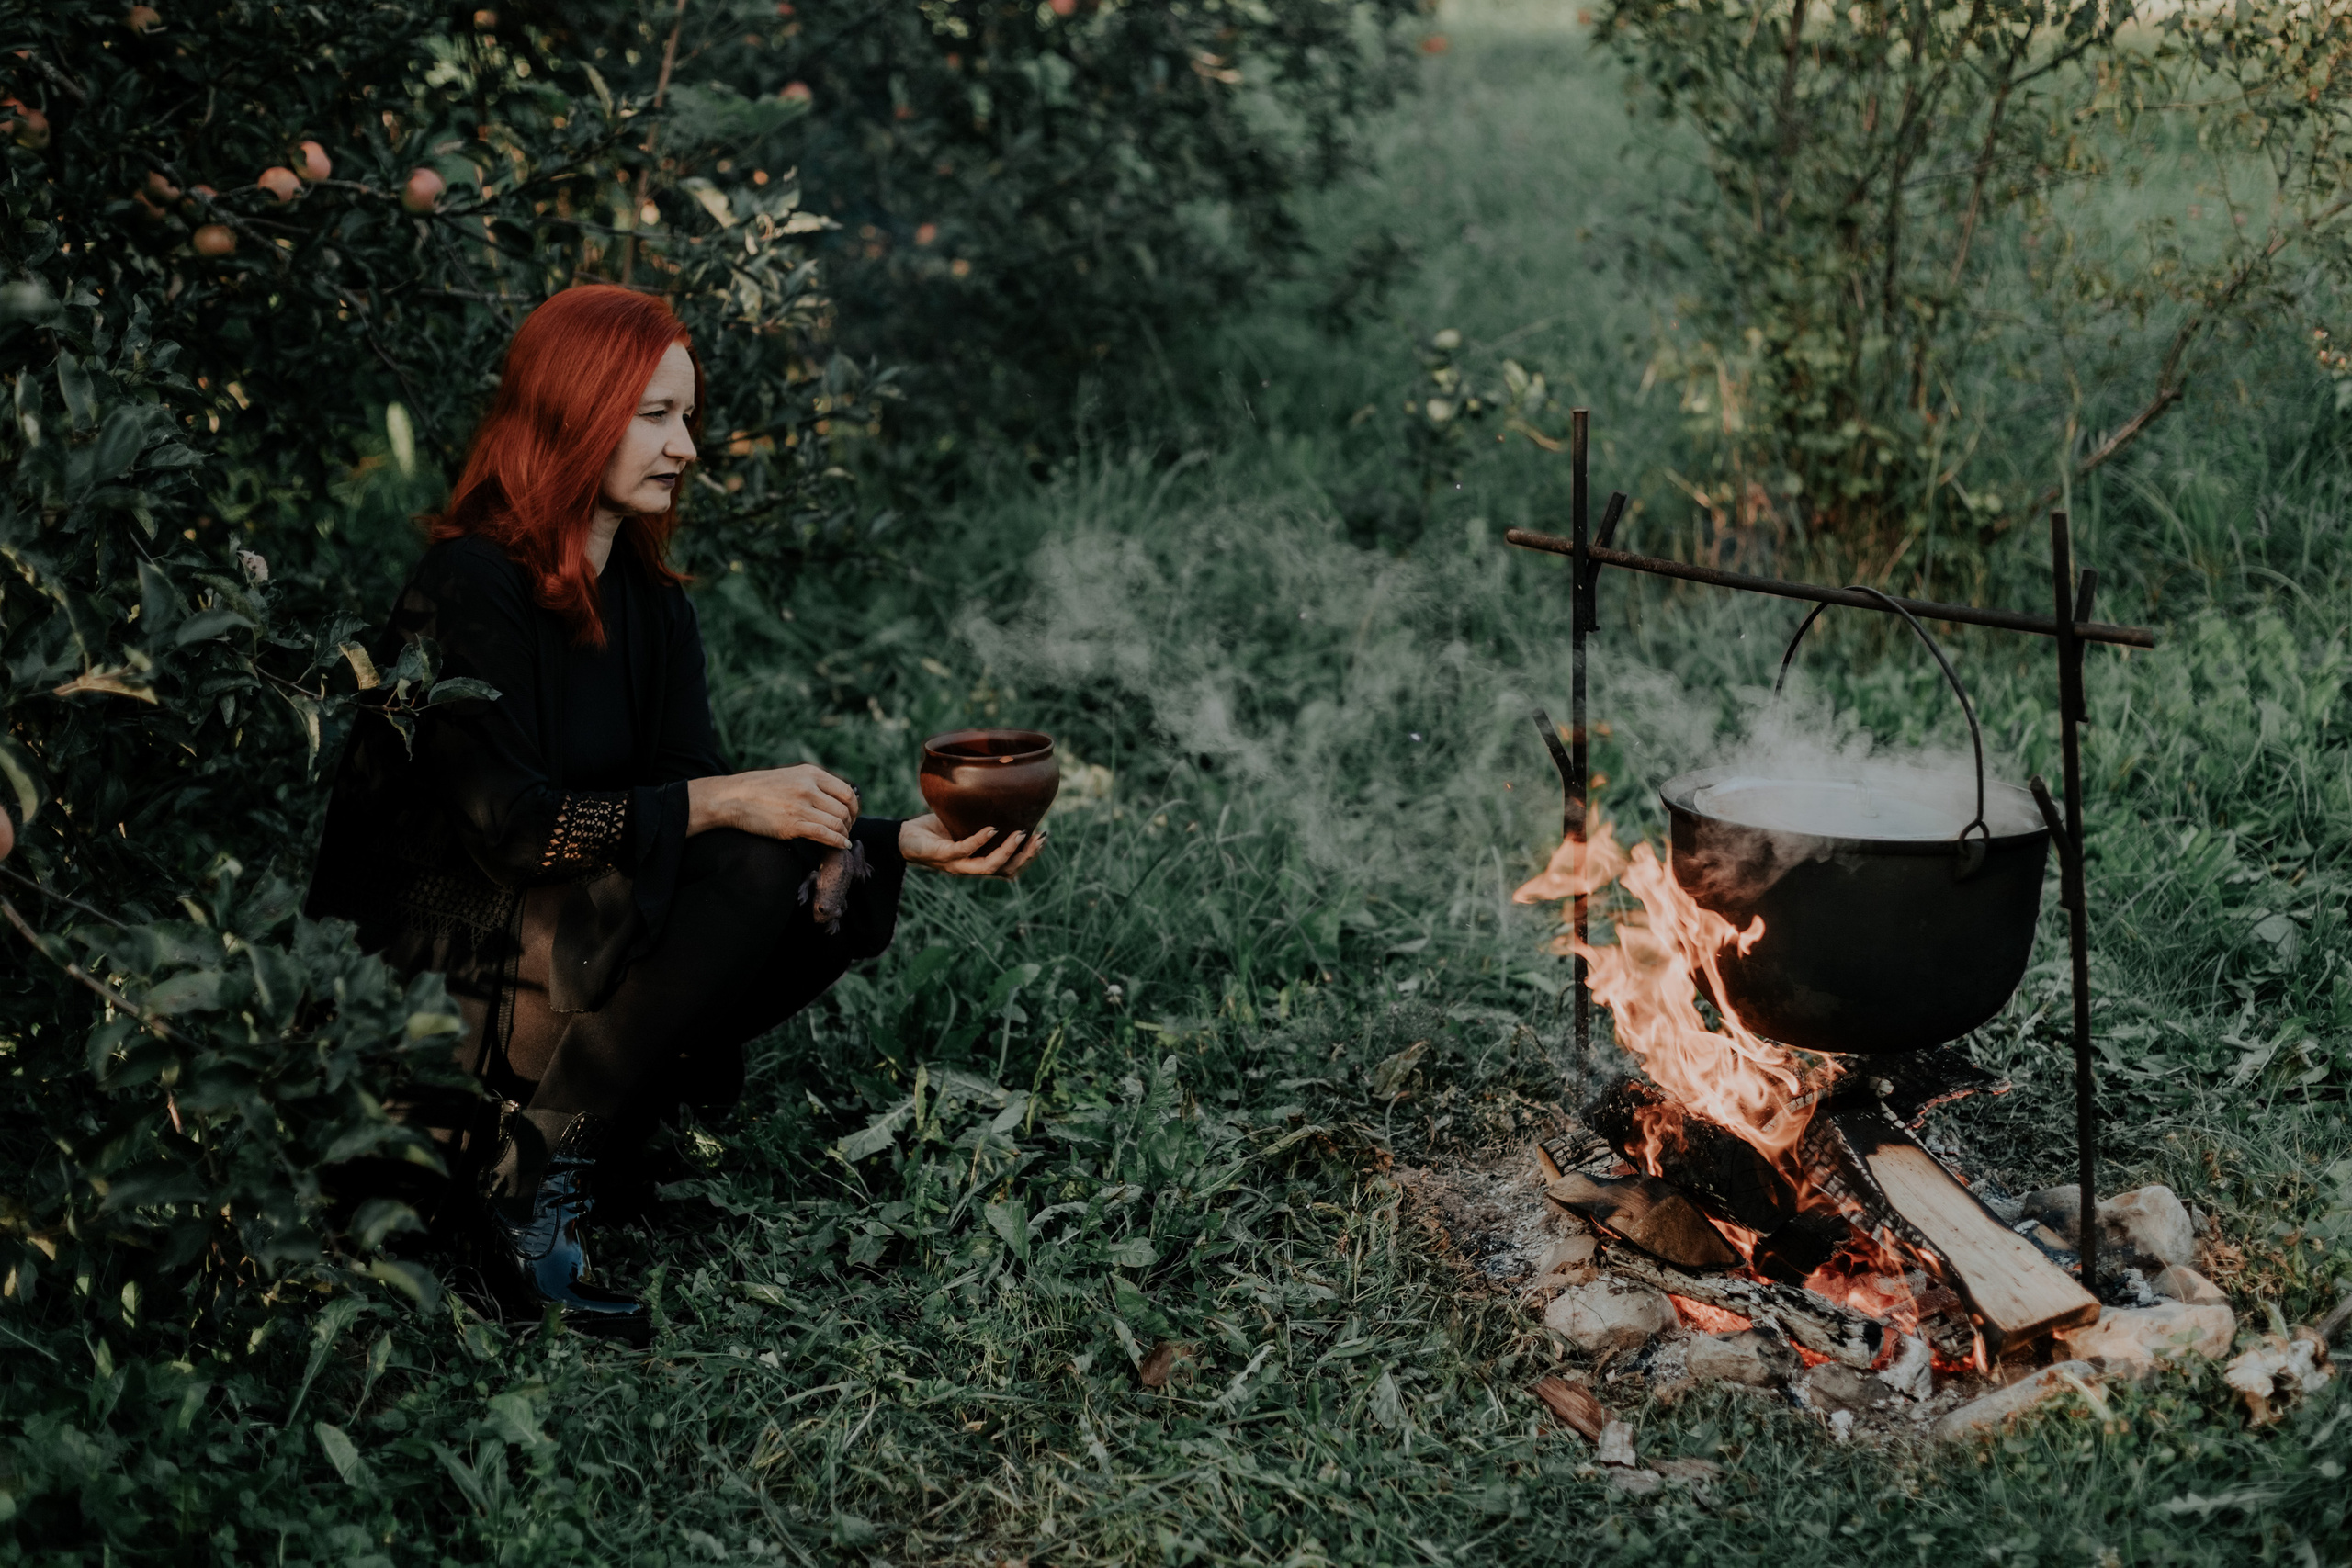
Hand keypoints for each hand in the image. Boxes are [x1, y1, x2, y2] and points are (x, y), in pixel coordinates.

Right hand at [688, 765, 857, 847]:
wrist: (732, 797)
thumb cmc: (761, 789)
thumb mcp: (791, 776)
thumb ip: (814, 785)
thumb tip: (839, 799)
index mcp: (811, 773)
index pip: (847, 792)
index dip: (854, 808)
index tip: (851, 817)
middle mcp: (808, 787)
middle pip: (844, 809)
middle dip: (849, 823)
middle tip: (846, 830)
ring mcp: (800, 806)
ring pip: (837, 823)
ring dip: (844, 834)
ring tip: (842, 839)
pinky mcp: (792, 825)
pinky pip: (825, 835)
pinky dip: (837, 842)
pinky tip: (840, 845)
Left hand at [900, 814, 1046, 878]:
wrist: (903, 838)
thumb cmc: (934, 830)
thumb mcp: (962, 823)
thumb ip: (981, 818)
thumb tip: (1003, 795)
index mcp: (978, 862)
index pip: (1010, 866)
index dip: (1028, 856)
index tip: (1042, 837)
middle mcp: (970, 867)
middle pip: (1005, 870)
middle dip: (1026, 856)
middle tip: (1039, 837)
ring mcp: (956, 864)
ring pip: (988, 866)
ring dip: (1007, 851)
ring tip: (1020, 833)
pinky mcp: (942, 855)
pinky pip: (964, 850)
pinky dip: (980, 839)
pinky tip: (991, 828)